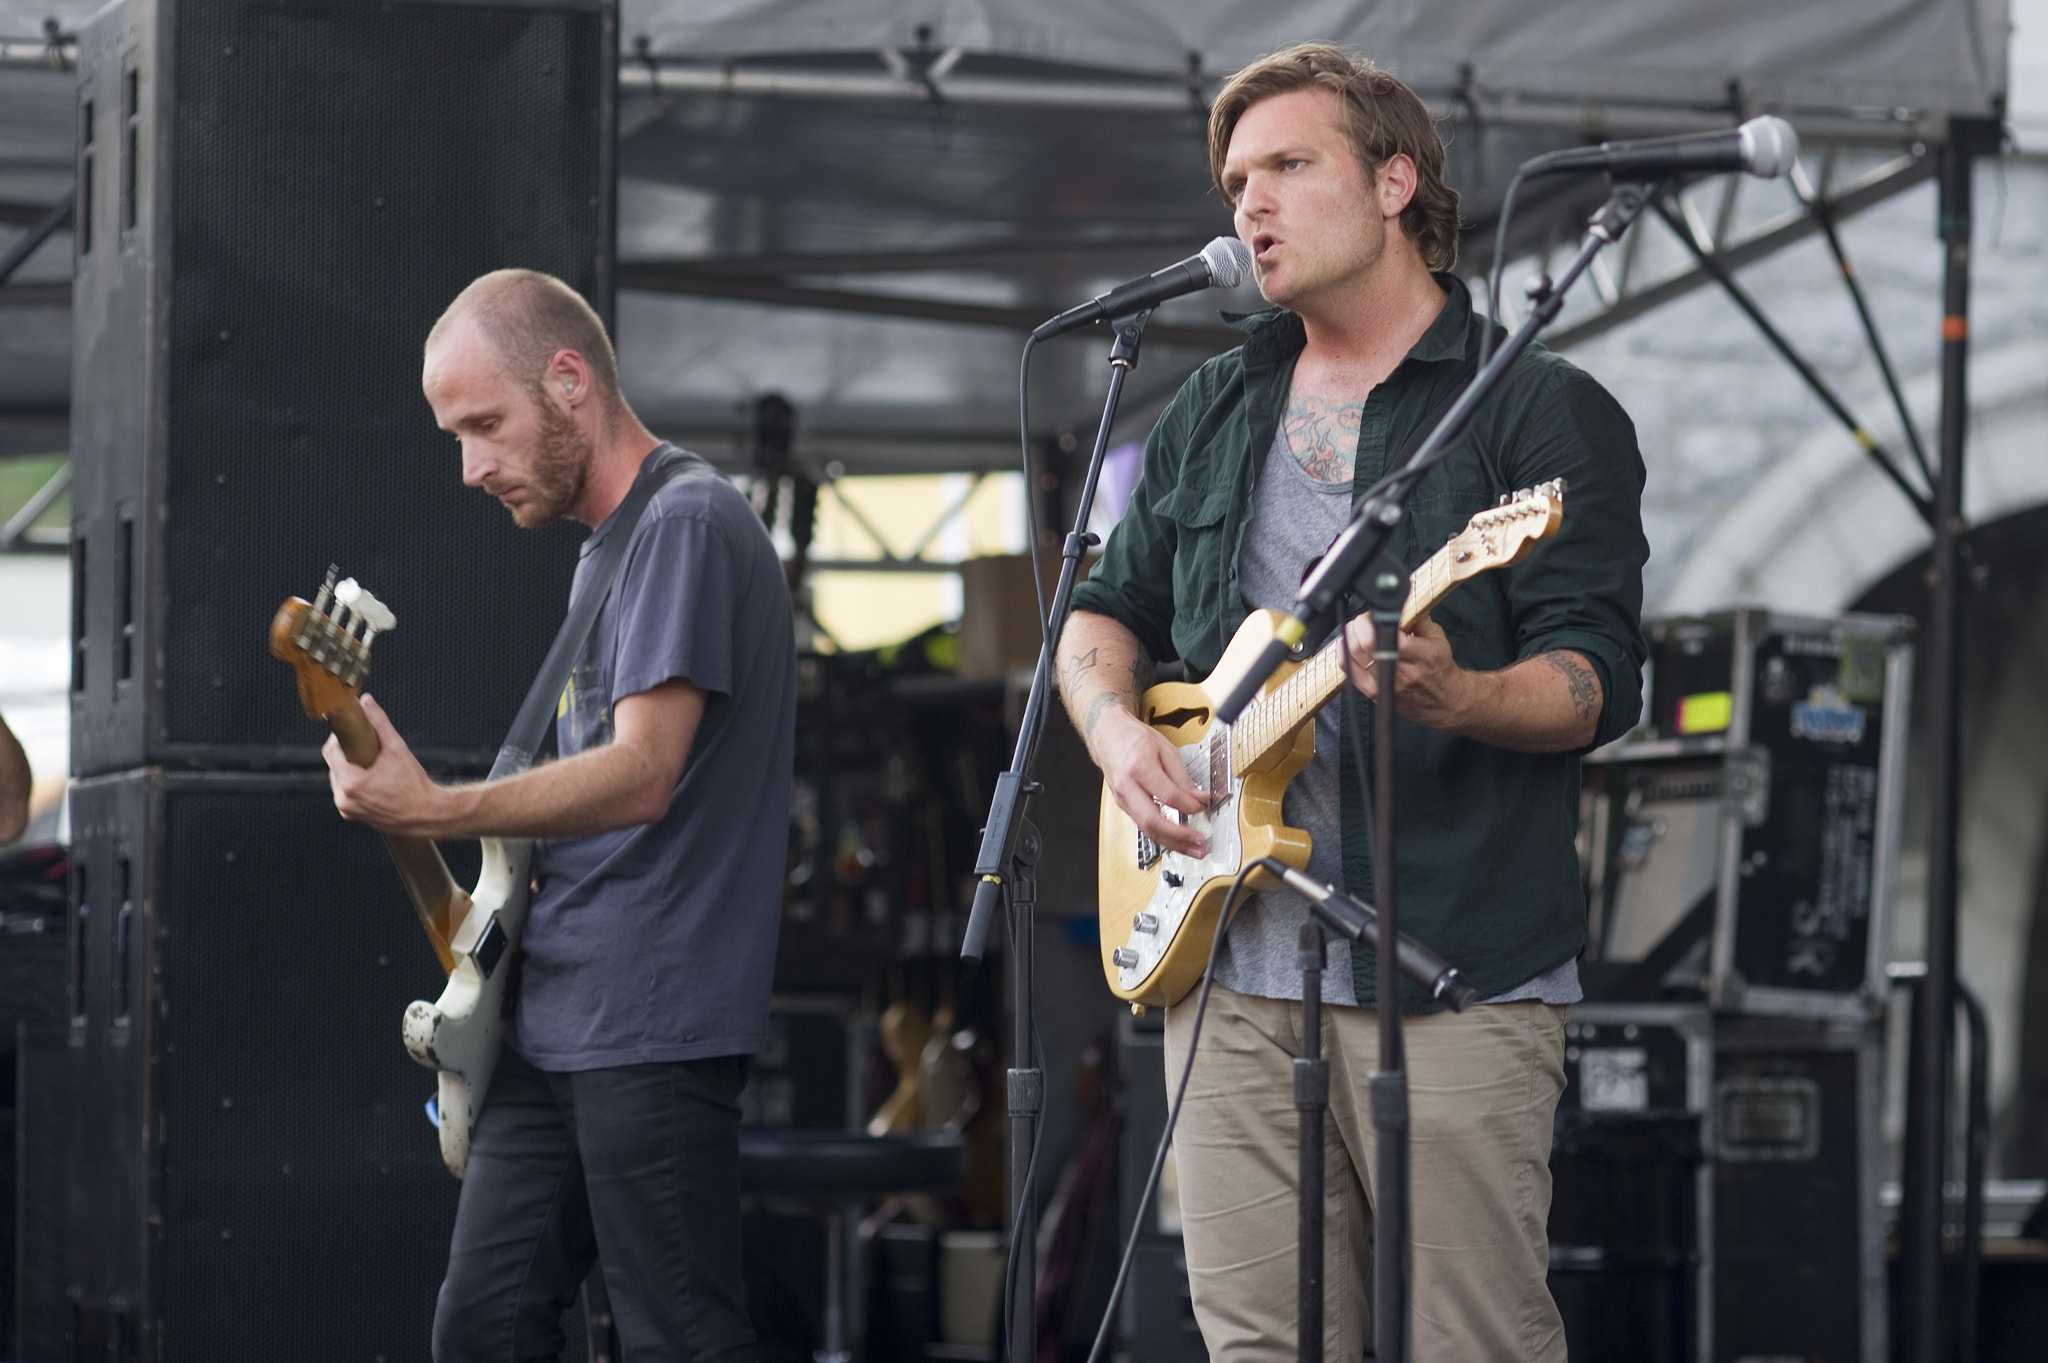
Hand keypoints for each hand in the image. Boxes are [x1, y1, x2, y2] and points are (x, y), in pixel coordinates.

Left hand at [322, 695, 449, 834]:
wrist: (427, 814)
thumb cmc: (415, 785)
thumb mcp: (397, 748)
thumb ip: (380, 723)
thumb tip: (367, 702)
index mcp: (351, 782)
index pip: (331, 751)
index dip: (340, 738)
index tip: (354, 733)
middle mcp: (344, 799)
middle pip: (334, 765)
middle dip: (348, 754)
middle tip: (368, 748)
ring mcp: (348, 810)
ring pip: (339, 779)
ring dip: (350, 769)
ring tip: (372, 765)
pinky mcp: (354, 815)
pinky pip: (347, 793)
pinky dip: (355, 784)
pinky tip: (373, 780)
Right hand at [1090, 707, 1208, 856]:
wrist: (1107, 735)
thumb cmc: (1134, 739)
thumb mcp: (1165, 749)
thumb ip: (1182, 776)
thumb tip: (1199, 797)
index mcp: (1139, 768)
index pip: (1167, 795)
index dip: (1189, 805)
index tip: (1203, 807)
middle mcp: (1127, 787)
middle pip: (1152, 821)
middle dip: (1178, 837)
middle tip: (1199, 842)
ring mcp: (1122, 800)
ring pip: (1147, 830)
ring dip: (1172, 843)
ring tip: (1193, 849)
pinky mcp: (1123, 807)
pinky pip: (1144, 826)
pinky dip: (1162, 836)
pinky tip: (1177, 841)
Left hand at [1341, 611, 1479, 730]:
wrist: (1445, 700)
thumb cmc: (1439, 667)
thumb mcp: (1437, 637)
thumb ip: (1418, 616)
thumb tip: (1400, 600)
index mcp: (1421, 655)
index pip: (1387, 636)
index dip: (1372, 621)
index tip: (1371, 614)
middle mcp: (1403, 672)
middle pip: (1365, 646)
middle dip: (1357, 626)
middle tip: (1362, 621)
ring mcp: (1387, 686)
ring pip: (1353, 658)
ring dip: (1349, 638)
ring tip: (1356, 632)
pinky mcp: (1376, 695)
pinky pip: (1350, 673)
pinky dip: (1345, 656)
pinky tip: (1350, 648)